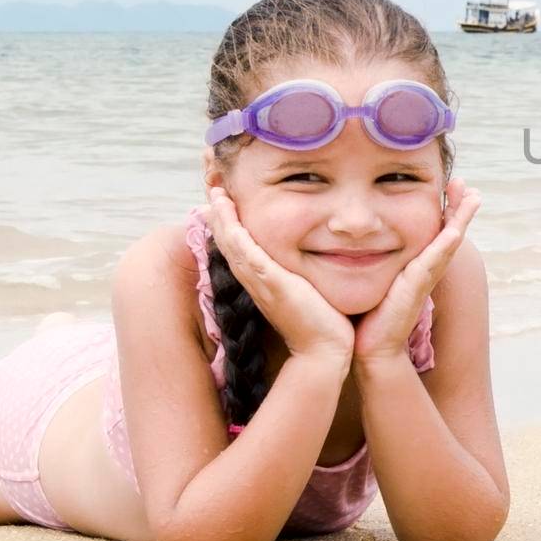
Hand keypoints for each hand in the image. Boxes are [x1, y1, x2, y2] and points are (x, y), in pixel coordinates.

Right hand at [203, 185, 354, 363]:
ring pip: (233, 245)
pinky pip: (246, 253)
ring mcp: (261, 283)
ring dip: (222, 218)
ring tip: (216, 193)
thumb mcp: (308, 292)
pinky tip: (226, 215)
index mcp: (264, 282)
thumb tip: (309, 263)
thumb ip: (303, 277)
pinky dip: (234, 233)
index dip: (230, 226)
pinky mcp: (271, 283)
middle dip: (220, 216)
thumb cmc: (323, 324)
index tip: (226, 202)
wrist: (326, 351)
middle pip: (229, 243)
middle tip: (214, 189)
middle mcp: (257, 281)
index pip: (241, 248)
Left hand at [353, 177, 481, 363]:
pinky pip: (436, 260)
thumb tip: (352, 239)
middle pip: (449, 232)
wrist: (369, 348)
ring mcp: (425, 277)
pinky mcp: (417, 287)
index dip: (445, 210)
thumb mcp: (371, 278)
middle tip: (465, 183)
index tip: (448, 187)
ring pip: (449, 241)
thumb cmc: (366, 315)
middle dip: (459, 207)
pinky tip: (456, 230)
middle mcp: (426, 269)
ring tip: (473, 196)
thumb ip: (368, 259)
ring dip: (462, 219)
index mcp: (417, 265)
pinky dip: (447, 244)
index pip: (435, 231)